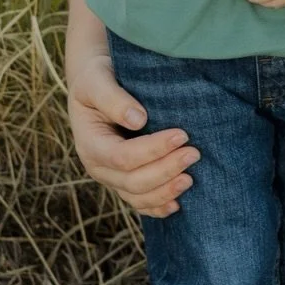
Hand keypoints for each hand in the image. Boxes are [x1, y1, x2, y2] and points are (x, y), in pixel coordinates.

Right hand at [67, 51, 198, 218]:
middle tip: (194, 154)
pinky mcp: (123, 179)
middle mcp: (98, 166)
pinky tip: (176, 204)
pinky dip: (157, 206)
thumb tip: (138, 119)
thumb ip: (113, 98)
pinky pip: (139, 201)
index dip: (153, 150)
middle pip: (132, 181)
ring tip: (191, 179)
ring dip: (165, 191)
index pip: (122, 156)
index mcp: (90, 143)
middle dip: (165, 170)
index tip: (182, 135)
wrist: (93, 84)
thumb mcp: (96, 80)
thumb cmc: (96, 78)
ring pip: (137, 196)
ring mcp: (111, 177)